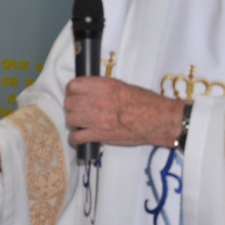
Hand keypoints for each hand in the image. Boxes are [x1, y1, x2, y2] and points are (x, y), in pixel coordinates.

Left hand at [64, 76, 182, 147]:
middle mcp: (95, 100)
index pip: (73, 85)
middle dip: (72, 106)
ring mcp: (95, 118)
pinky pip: (76, 138)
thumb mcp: (122, 86)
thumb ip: (103, 88)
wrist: (155, 119)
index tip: (75, 94)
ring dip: (73, 121)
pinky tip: (79, 137)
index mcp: (102, 86)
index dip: (72, 90)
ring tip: (80, 123)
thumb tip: (91, 90)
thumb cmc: (144, 101)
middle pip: (69, 103)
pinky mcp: (98, 135)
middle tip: (78, 109)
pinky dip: (75, 139)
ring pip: (70, 119)